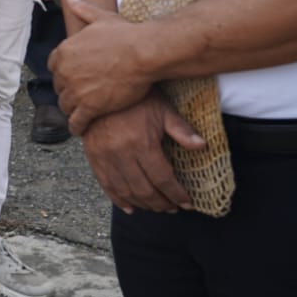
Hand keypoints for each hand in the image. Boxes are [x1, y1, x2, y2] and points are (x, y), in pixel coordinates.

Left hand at [51, 0, 154, 131]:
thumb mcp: (102, 17)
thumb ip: (83, 9)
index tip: (72, 78)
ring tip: (78, 114)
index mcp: (64, 51)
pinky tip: (80, 129)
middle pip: (59, 87)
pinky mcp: (90, 106)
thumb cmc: (126, 34)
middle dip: (67, 92)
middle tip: (77, 97)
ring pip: (65, 105)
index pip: (54, 66)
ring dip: (71, 110)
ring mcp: (76, 90)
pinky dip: (77, 126)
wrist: (143, 53)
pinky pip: (77, 121)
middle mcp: (64, 71)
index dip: (64, 73)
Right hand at [77, 91, 203, 213]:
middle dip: (162, 203)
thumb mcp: (162, 109)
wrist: (98, 89)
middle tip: (173, 208)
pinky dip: (118, 200)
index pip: (163, 179)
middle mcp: (121, 153)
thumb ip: (181, 130)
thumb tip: (203, 147)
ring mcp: (104, 157)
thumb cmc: (135, 99)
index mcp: (141, 143)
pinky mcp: (93, 157)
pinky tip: (130, 207)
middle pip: (144, 190)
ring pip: (126, 191)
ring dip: (143, 204)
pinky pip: (105, 185)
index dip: (177, 194)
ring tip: (156, 207)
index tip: (187, 203)